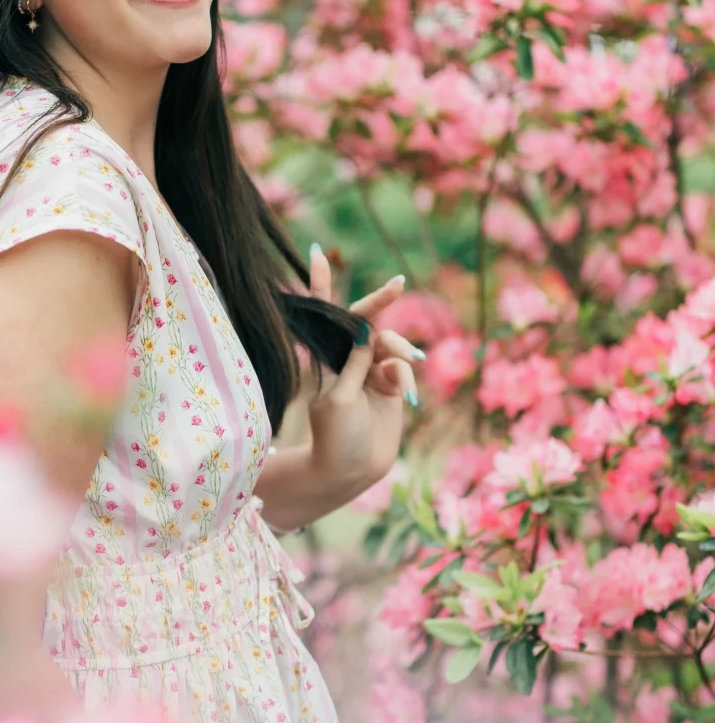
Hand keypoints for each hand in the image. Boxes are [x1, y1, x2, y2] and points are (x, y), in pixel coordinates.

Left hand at [306, 245, 420, 498]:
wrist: (352, 471)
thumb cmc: (335, 436)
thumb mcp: (341, 397)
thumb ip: (357, 363)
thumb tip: (367, 330)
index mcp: (325, 359)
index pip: (323, 314)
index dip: (321, 283)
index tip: (318, 251)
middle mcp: (348, 361)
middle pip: (365, 322)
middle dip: (381, 303)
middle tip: (397, 284)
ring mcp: (371, 373)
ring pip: (390, 345)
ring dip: (397, 352)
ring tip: (400, 373)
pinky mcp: (392, 387)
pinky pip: (402, 367)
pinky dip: (405, 375)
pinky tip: (404, 395)